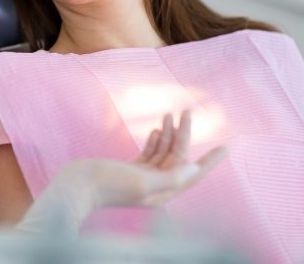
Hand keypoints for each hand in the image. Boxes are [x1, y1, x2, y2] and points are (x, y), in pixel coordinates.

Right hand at [88, 110, 227, 207]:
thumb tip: (194, 170)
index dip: (211, 161)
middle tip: (188, 110)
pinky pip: (150, 154)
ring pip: (164, 153)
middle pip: (177, 157)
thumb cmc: (107, 185)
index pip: (192, 174)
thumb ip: (169, 177)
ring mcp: (142, 177)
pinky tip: (158, 128)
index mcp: (162, 193)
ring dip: (170, 133)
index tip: (227, 146)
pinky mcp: (131, 170)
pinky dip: (155, 140)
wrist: (76, 186)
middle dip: (184, 135)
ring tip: (172, 113)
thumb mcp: (141, 181)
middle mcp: (156, 186)